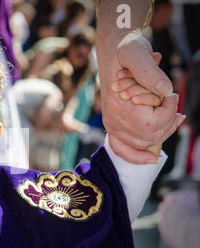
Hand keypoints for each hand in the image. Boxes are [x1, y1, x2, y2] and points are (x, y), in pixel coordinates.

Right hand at [101, 30, 184, 163]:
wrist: (113, 50)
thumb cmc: (126, 49)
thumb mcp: (137, 52)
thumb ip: (149, 71)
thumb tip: (166, 91)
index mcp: (117, 105)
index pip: (152, 124)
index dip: (169, 112)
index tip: (172, 94)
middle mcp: (112, 119)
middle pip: (150, 137)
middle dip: (168, 123)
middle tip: (174, 104)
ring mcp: (111, 125)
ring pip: (142, 144)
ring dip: (161, 135)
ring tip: (175, 119)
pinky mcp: (113, 126)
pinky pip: (122, 150)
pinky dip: (137, 156)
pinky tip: (151, 157)